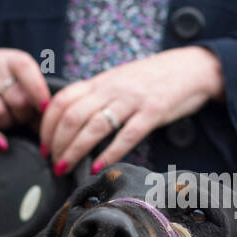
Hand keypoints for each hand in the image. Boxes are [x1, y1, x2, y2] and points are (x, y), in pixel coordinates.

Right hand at [0, 45, 51, 148]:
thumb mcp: (17, 74)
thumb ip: (33, 93)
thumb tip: (50, 123)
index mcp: (11, 59)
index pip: (26, 71)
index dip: (39, 92)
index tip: (47, 109)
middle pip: (16, 100)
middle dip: (26, 116)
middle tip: (26, 119)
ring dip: (9, 125)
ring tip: (10, 122)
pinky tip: (2, 145)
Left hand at [39, 47, 224, 173]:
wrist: (192, 68)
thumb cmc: (154, 79)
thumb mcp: (119, 81)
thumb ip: (98, 97)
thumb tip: (73, 122)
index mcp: (101, 81)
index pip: (61, 100)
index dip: (47, 125)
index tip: (44, 146)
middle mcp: (112, 88)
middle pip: (72, 116)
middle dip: (57, 144)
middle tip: (52, 164)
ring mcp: (132, 100)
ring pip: (94, 126)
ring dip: (75, 151)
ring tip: (66, 168)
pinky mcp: (153, 112)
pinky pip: (127, 135)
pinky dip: (109, 153)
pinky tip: (98, 166)